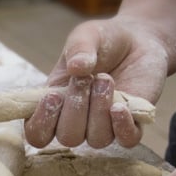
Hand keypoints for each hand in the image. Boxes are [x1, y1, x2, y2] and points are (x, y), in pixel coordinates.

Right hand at [24, 16, 167, 148]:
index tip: (52, 96)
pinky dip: (122, 126)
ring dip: (99, 110)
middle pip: (68, 137)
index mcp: (56, 103)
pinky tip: (120, 106)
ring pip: (96, 139)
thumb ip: (78, 49)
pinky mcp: (132, 122)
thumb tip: (77, 67)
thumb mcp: (85, 36)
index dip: (40, 124)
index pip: (37, 133)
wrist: (138, 38)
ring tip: (105, 79)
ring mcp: (106, 124)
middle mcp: (78, 120)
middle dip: (75, 109)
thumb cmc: (103, 40)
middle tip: (85, 79)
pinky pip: (127, 140)